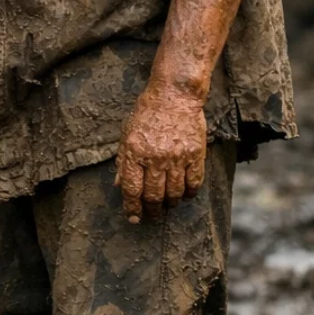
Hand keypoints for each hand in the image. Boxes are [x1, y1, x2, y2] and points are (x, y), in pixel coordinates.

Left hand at [115, 85, 206, 223]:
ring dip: (170, 204)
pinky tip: (185, 195)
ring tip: (168, 205)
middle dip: (152, 210)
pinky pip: (194, 182)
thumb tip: (118, 185)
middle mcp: (154, 158)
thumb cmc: (146, 114)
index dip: (132, 208)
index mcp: (134, 153)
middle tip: (153, 216)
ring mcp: (176, 157)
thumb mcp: (127, 135)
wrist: (174, 96)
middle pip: (153, 195)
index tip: (134, 218)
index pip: (131, 189)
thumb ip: (123, 162)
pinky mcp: (195, 154)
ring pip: (174, 192)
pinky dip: (189, 193)